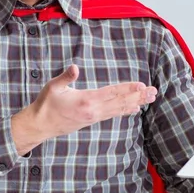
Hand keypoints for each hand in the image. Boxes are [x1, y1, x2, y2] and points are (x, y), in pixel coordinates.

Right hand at [11, 64, 157, 154]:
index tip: (141, 85)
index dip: (127, 89)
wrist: (40, 125)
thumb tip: (75, 67)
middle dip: (138, 96)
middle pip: (120, 102)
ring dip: (135, 103)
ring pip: (119, 109)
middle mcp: (94, 110)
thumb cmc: (46, 104)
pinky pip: (113, 114)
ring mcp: (94, 117)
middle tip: (154, 92)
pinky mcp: (92, 120)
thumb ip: (66, 77)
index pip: (111, 93)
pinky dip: (125, 110)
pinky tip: (134, 109)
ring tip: (149, 99)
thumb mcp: (53, 87)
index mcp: (86, 100)